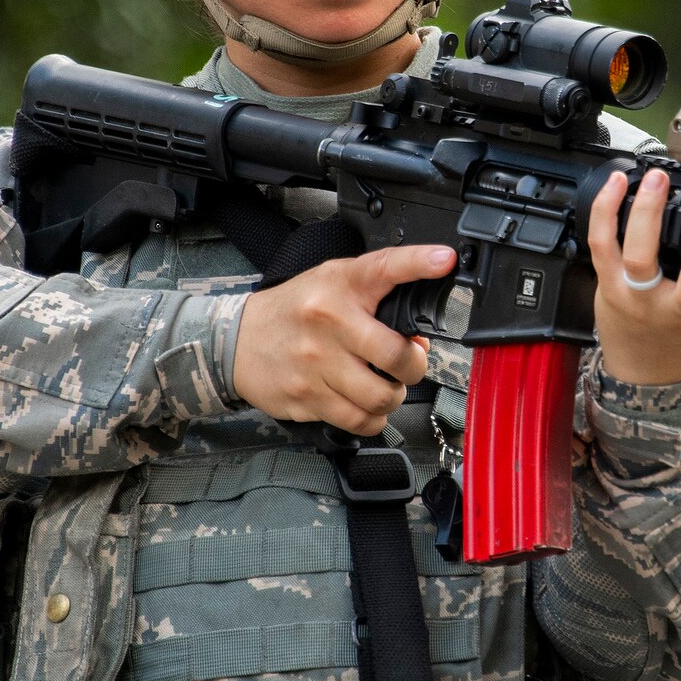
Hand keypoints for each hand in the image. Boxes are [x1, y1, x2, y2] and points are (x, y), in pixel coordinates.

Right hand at [232, 244, 455, 435]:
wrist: (236, 340)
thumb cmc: (295, 311)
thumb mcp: (332, 285)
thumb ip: (375, 299)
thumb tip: (418, 336)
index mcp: (340, 284)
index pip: (385, 267)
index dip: (418, 262)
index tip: (444, 260)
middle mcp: (329, 319)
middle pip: (396, 355)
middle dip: (414, 366)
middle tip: (408, 364)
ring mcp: (316, 361)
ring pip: (381, 396)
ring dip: (393, 396)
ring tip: (384, 386)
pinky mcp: (306, 396)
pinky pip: (358, 420)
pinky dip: (372, 419)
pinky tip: (365, 405)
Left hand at [588, 168, 680, 387]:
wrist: (647, 374)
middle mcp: (650, 299)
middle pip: (642, 259)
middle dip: (649, 217)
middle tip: (660, 181)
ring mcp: (622, 289)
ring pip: (611, 247)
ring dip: (616, 208)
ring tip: (627, 175)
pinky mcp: (604, 279)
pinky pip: (597, 242)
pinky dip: (602, 211)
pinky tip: (612, 183)